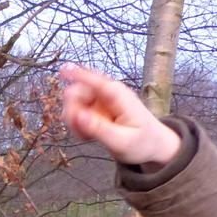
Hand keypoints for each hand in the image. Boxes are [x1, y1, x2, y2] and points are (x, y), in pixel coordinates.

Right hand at [59, 64, 180, 168]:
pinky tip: (88, 136)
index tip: (63, 70)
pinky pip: (77, 114)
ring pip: (75, 102)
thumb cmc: (143, 143)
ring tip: (86, 136)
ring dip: (73, 120)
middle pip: (80, 91)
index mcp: (119, 97)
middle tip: (78, 128)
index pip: (97, 81)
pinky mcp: (96, 111)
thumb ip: (99, 130)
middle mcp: (109, 95)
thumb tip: (79, 117)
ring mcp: (101, 103)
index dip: (79, 75)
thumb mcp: (121, 141)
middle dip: (72, 109)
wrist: (153, 146)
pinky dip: (77, 126)